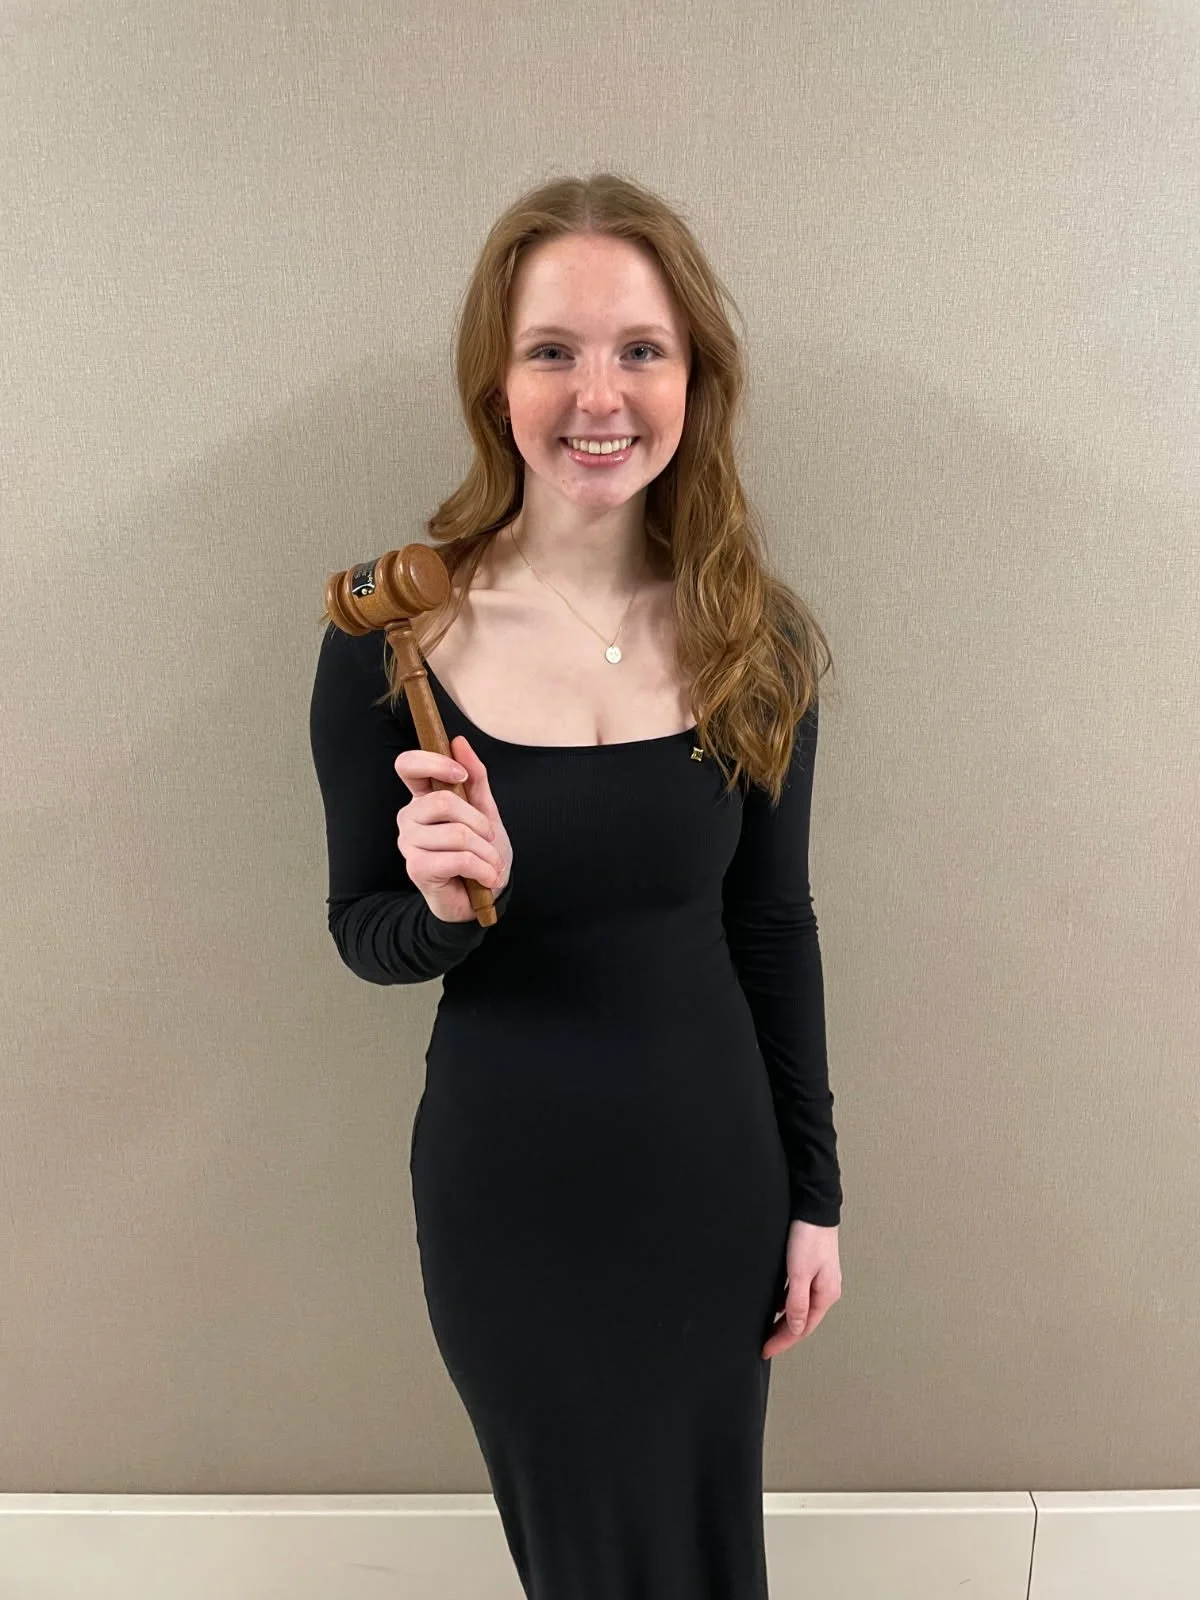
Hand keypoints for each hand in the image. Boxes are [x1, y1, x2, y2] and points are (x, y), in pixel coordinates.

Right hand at [394, 734, 511, 922]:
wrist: (483, 894)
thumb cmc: (480, 850)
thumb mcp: (485, 809)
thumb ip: (474, 776)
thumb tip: (458, 742)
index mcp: (423, 797)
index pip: (407, 765)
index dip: (433, 763)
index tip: (460, 775)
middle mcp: (410, 817)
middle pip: (442, 801)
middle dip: (479, 822)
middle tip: (489, 839)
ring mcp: (409, 843)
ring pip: (456, 834)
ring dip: (486, 852)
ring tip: (491, 864)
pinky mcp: (416, 869)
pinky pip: (458, 859)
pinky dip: (482, 869)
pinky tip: (486, 878)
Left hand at [761, 1220, 841, 1358]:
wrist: (814, 1207)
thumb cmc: (809, 1237)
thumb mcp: (800, 1273)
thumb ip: (797, 1303)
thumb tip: (797, 1329)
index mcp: (826, 1294)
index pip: (803, 1328)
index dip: (783, 1341)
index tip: (766, 1350)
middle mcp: (825, 1289)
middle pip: (803, 1320)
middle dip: (784, 1334)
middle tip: (764, 1344)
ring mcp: (820, 1279)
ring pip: (800, 1308)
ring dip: (785, 1320)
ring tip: (767, 1330)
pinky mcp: (812, 1267)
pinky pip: (798, 1294)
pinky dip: (786, 1304)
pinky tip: (775, 1304)